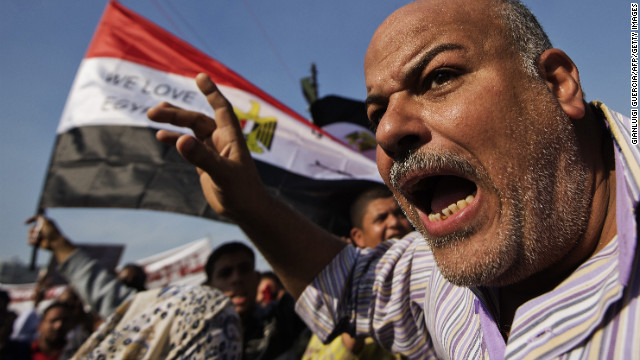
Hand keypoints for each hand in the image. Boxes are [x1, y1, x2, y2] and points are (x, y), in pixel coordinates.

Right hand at [25, 216, 75, 262]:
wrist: (55, 242)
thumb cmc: (52, 231)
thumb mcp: (47, 222)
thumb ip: (42, 217)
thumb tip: (35, 217)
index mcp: (43, 224)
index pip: (35, 219)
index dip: (30, 220)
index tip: (25, 223)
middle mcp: (40, 230)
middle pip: (30, 229)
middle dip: (33, 231)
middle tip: (40, 233)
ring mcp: (38, 237)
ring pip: (29, 236)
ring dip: (33, 236)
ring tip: (40, 238)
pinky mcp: (37, 243)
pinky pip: (29, 242)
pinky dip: (32, 242)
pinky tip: (36, 242)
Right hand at [147, 73, 268, 220]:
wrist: (248, 211)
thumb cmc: (243, 192)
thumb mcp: (222, 174)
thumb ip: (202, 158)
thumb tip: (181, 140)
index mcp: (231, 138)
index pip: (221, 108)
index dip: (212, 92)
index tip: (200, 77)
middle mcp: (222, 141)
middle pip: (197, 119)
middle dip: (176, 113)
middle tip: (153, 112)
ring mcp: (213, 151)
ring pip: (191, 130)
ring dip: (174, 122)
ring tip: (152, 115)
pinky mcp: (206, 164)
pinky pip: (188, 146)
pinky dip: (175, 140)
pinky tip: (160, 136)